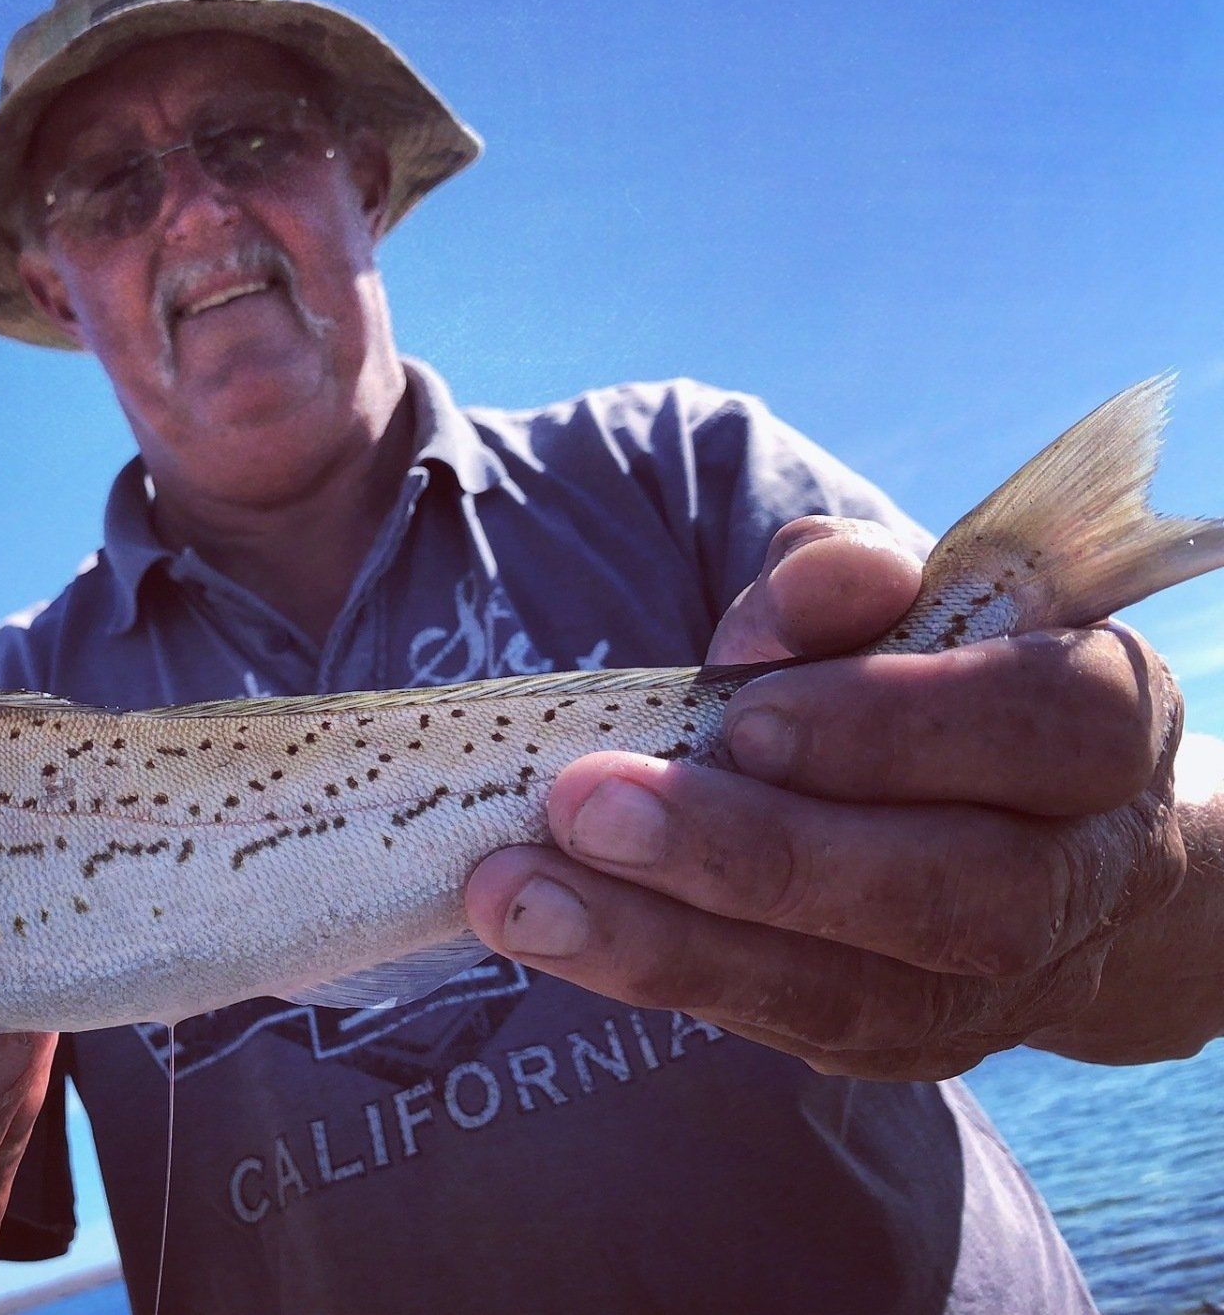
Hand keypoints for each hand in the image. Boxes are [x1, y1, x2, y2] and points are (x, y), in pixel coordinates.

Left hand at [466, 516, 1188, 1079]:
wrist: (1031, 828)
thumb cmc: (940, 680)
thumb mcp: (909, 602)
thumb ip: (846, 580)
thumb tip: (800, 588)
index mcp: (1104, 728)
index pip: (1043, 728)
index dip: (897, 726)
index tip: (747, 714)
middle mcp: (1073, 875)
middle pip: (947, 891)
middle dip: (755, 855)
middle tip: (585, 805)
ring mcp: (994, 985)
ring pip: (849, 991)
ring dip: (667, 941)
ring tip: (518, 893)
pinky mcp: (903, 1042)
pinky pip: (780, 1022)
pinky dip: (655, 972)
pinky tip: (546, 929)